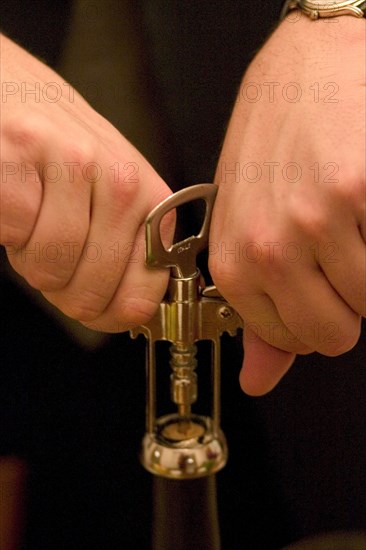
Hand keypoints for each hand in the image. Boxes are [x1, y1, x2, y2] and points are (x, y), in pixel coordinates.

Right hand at [1, 34, 172, 331]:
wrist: (12, 89)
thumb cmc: (60, 151)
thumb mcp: (110, 198)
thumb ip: (125, 252)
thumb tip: (126, 312)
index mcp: (150, 200)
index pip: (142, 295)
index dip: (108, 313)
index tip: (92, 306)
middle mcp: (121, 181)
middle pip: (91, 290)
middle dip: (62, 288)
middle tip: (49, 255)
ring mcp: (71, 166)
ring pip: (51, 267)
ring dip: (30, 259)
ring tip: (31, 222)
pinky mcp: (18, 158)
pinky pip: (15, 234)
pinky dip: (6, 232)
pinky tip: (13, 204)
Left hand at [209, 14, 365, 394]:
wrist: (310, 61)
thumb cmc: (274, 138)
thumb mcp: (247, 224)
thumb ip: (257, 309)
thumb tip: (257, 382)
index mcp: (236, 261)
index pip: (290, 341)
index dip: (311, 317)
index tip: (314, 282)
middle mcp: (271, 247)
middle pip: (334, 335)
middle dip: (343, 304)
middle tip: (337, 252)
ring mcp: (318, 221)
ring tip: (349, 220)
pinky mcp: (361, 194)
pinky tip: (362, 203)